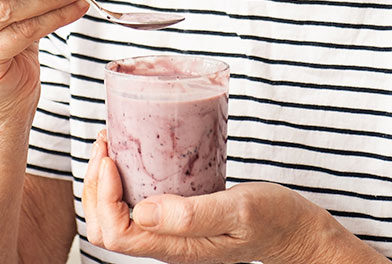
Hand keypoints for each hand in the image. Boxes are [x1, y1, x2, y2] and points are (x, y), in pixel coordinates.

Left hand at [81, 131, 334, 263]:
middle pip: (106, 228)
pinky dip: (123, 180)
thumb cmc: (274, 220)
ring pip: (116, 217)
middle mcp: (166, 244)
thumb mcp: (239, 210)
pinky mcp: (177, 219)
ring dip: (104, 182)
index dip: (103, 197)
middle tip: (105, 144)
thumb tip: (141, 211)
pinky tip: (132, 155)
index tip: (112, 159)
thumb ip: (193, 215)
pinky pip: (135, 205)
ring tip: (111, 144)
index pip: (115, 234)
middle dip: (95, 186)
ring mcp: (169, 233)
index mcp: (176, 247)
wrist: (296, 231)